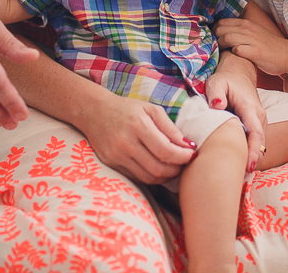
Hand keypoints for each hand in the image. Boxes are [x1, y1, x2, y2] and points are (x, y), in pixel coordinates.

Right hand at [75, 92, 196, 184]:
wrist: (95, 112)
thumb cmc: (127, 109)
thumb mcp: (151, 109)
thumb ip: (170, 128)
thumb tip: (188, 146)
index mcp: (138, 126)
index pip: (165, 150)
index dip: (183, 156)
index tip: (192, 154)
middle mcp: (126, 143)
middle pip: (158, 168)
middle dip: (176, 170)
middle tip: (184, 163)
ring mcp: (116, 156)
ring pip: (148, 177)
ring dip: (165, 177)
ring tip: (173, 167)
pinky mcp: (111, 164)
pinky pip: (136, 178)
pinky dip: (151, 176)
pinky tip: (158, 168)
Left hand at [207, 54, 266, 171]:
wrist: (239, 73)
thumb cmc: (225, 79)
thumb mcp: (215, 82)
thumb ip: (215, 93)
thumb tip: (217, 106)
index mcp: (249, 107)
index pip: (256, 132)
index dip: (254, 150)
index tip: (250, 165)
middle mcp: (259, 116)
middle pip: (260, 143)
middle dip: (254, 160)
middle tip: (240, 177)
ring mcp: (260, 121)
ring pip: (259, 144)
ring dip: (252, 158)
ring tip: (238, 174)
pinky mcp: (257, 125)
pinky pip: (256, 142)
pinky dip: (250, 153)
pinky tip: (239, 164)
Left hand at [215, 17, 287, 76]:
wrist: (286, 54)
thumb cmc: (267, 46)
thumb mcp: (253, 33)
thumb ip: (239, 31)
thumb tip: (221, 34)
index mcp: (246, 23)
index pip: (221, 22)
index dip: (214, 31)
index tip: (213, 40)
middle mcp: (247, 29)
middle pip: (220, 29)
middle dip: (214, 39)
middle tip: (215, 48)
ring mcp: (251, 40)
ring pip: (227, 38)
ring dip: (221, 46)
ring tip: (222, 53)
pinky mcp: (255, 52)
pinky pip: (237, 50)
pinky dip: (232, 54)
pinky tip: (233, 58)